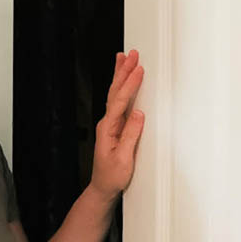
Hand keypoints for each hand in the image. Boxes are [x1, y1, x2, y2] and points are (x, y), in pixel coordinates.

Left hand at [89, 49, 144, 201]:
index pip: (120, 101)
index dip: (129, 84)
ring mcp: (110, 124)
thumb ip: (131, 135)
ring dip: (120, 76)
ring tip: (123, 58)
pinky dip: (122, 88)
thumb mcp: (124, 158)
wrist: (102, 187)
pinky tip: (123, 81)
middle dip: (123, 71)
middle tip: (130, 54)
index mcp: (108, 128)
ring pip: (115, 95)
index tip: (138, 69)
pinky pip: (118, 102)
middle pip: (115, 92)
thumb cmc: (112, 176)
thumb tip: (138, 113)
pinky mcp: (114, 128)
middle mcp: (106, 123)